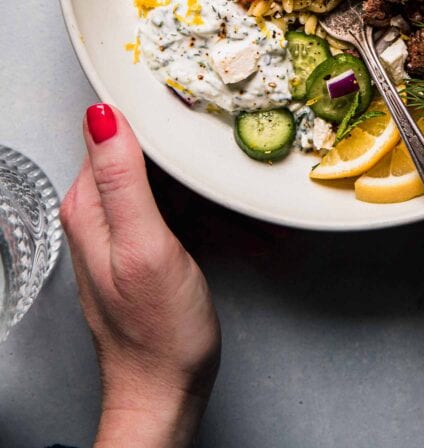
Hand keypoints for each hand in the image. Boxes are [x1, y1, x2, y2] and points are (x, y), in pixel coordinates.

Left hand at [60, 104, 220, 447]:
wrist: (164, 392)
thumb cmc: (155, 333)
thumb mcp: (143, 246)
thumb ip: (122, 179)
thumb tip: (102, 116)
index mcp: (91, 203)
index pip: (118, 130)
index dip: (161, 115)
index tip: (201, 111)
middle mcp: (102, 211)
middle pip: (153, 155)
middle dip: (200, 158)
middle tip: (237, 161)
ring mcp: (127, 227)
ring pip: (178, 184)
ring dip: (218, 193)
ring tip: (253, 208)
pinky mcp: (150, 243)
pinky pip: (189, 213)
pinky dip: (220, 219)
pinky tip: (249, 233)